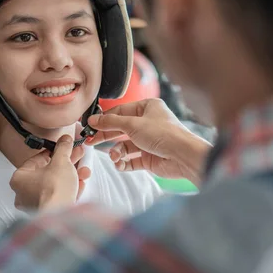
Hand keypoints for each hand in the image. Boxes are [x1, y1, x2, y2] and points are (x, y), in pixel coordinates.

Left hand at [10, 135, 91, 211]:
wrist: (62, 216)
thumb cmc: (54, 190)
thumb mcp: (61, 162)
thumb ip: (63, 148)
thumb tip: (65, 140)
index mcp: (19, 178)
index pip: (36, 160)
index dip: (52, 151)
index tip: (62, 147)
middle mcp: (24, 193)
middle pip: (47, 172)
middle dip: (65, 163)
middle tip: (76, 155)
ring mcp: (35, 205)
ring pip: (55, 185)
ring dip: (71, 176)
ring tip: (83, 170)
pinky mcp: (48, 213)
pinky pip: (59, 197)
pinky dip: (70, 190)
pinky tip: (81, 183)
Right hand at [86, 99, 211, 186]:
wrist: (182, 156)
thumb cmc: (163, 134)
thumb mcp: (133, 124)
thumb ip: (111, 122)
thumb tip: (93, 119)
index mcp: (147, 108)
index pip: (120, 112)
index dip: (104, 119)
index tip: (90, 125)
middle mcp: (148, 123)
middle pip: (120, 129)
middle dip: (106, 136)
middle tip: (91, 141)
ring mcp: (148, 141)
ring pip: (125, 146)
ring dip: (117, 152)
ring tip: (115, 157)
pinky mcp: (149, 157)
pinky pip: (131, 160)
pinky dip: (124, 163)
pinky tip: (120, 164)